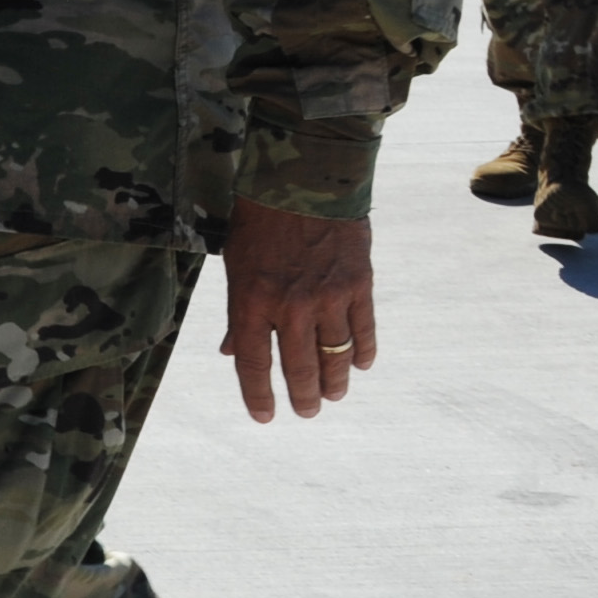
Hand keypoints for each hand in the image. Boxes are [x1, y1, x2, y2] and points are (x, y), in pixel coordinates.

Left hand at [218, 198, 374, 423]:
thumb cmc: (258, 221)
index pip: (254, 365)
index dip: (259, 397)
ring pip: (335, 356)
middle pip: (299, 368)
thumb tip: (233, 352)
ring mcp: (328, 297)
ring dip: (334, 381)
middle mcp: (290, 307)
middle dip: (303, 396)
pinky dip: (363, 351)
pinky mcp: (359, 285)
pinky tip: (360, 364)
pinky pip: (364, 330)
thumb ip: (239, 314)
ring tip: (333, 395)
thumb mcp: (236, 266)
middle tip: (307, 411)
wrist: (303, 180)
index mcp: (251, 302)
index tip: (266, 417)